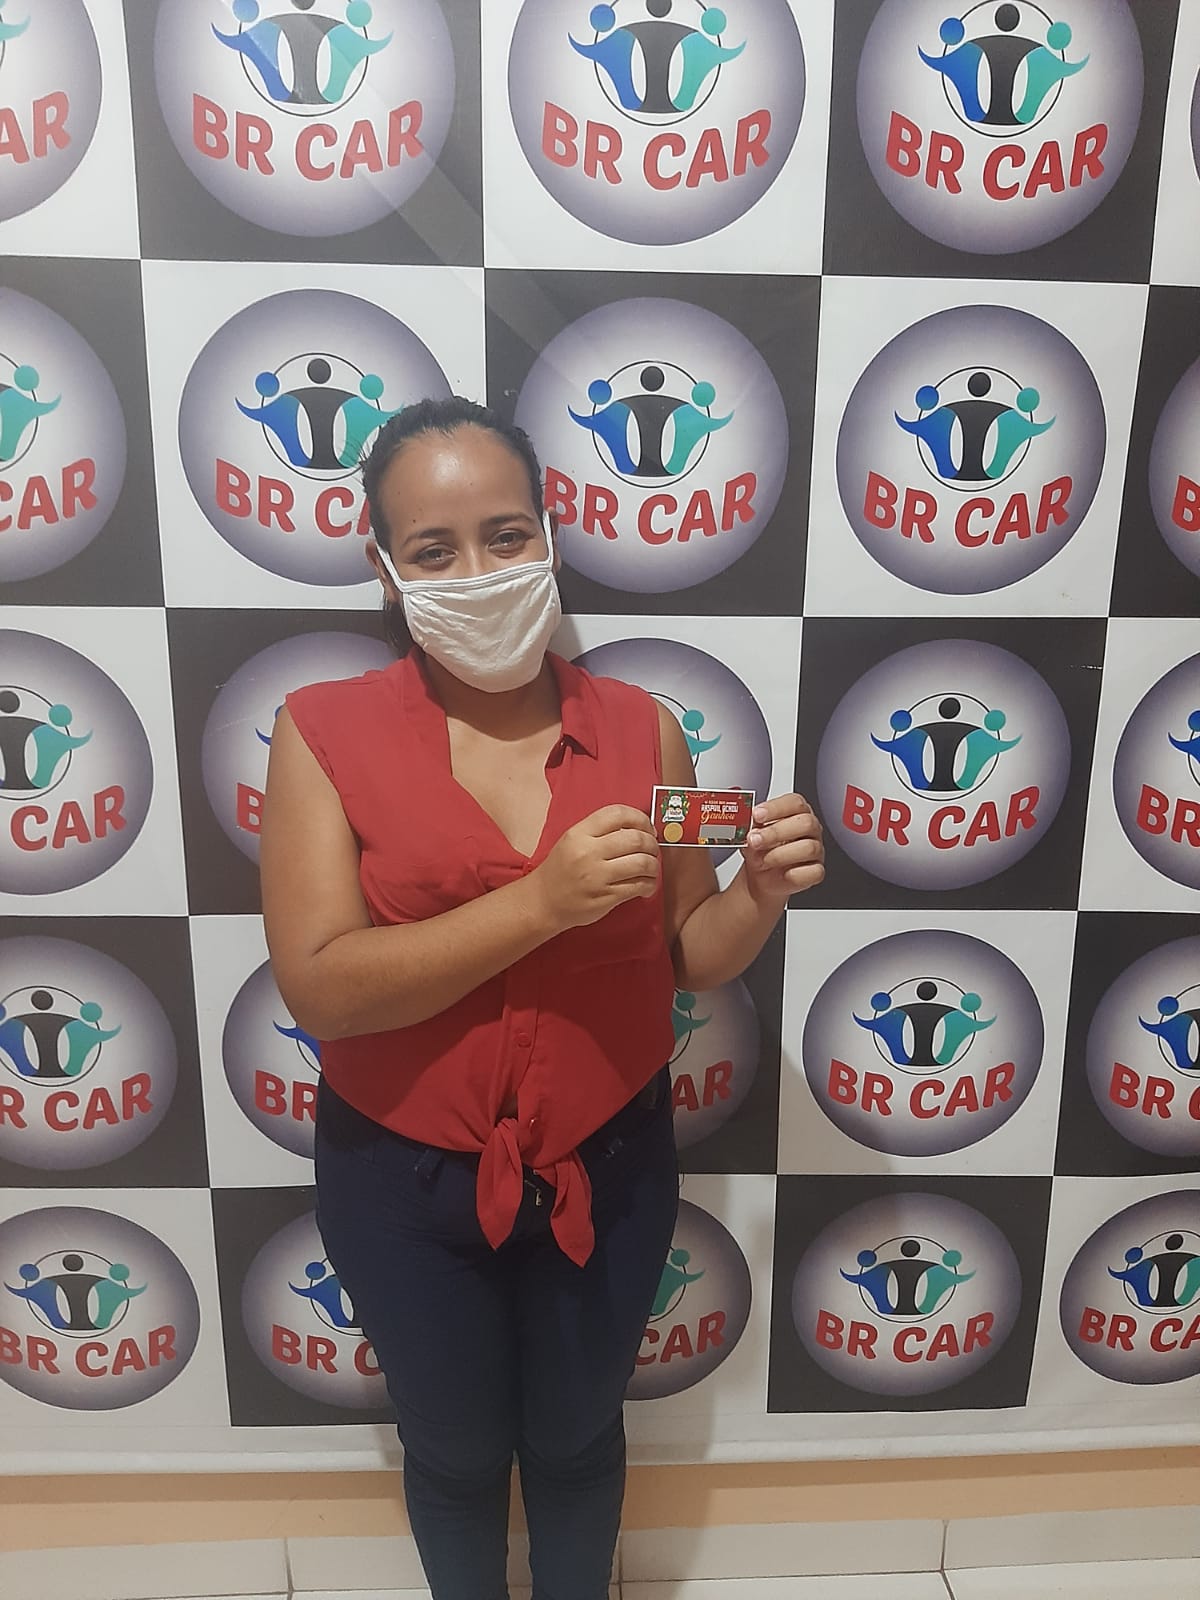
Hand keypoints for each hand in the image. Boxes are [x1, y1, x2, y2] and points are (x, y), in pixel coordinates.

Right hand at [531, 805, 659, 931]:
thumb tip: (639, 829)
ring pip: (642, 863)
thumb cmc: (561, 869)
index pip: (618, 814)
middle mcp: (588, 852)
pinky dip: (650, 884)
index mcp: (579, 833)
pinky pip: (639, 886)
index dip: (640, 818)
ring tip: (651, 868)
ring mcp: (598, 876)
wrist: (543, 901)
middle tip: (653, 849)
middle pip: (636, 839)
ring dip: (654, 865)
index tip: (647, 827)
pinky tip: (647, 884)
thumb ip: (600, 831)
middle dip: (652, 844)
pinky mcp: (606, 897)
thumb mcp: (572, 840)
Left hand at [741, 794, 824, 906]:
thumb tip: (739, 817)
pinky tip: (781, 872)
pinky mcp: (816, 871)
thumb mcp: (749, 834)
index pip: (795, 802)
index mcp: (795, 812)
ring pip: (809, 847)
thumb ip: (747, 824)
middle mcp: (809, 828)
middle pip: (805, 823)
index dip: (775, 807)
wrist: (760, 877)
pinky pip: (813, 871)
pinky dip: (794, 873)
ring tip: (762, 859)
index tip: (756, 815)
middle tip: (754, 839)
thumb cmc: (759, 850)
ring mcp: (816, 850)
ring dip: (780, 854)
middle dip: (776, 831)